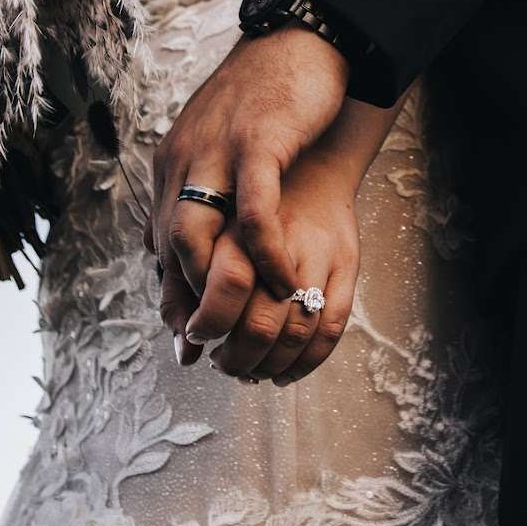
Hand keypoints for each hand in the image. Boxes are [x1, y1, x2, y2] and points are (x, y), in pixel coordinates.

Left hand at [149, 27, 348, 309]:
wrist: (299, 36)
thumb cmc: (267, 97)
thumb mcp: (220, 144)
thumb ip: (204, 189)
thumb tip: (189, 242)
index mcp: (173, 162)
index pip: (161, 241)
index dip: (173, 293)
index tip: (187, 336)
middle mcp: (184, 157)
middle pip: (171, 244)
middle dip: (189, 301)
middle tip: (214, 342)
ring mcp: (218, 149)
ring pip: (198, 233)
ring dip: (222, 285)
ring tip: (250, 318)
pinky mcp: (258, 142)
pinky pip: (255, 212)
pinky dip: (266, 254)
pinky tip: (286, 280)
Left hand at [172, 159, 361, 385]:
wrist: (314, 154)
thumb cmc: (253, 196)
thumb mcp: (209, 222)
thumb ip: (185, 272)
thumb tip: (178, 341)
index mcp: (233, 220)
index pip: (216, 285)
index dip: (203, 324)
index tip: (196, 338)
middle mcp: (278, 237)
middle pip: (256, 321)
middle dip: (235, 357)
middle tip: (223, 364)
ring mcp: (317, 251)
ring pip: (293, 331)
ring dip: (269, 364)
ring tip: (252, 371)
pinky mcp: (347, 262)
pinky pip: (330, 326)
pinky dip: (306, 361)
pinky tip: (286, 371)